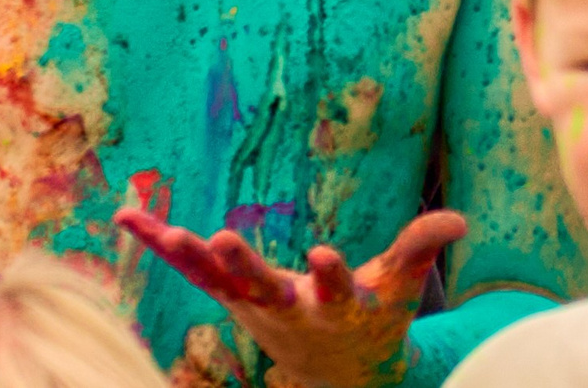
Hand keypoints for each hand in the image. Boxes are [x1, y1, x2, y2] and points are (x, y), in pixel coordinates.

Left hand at [118, 206, 465, 387]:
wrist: (336, 372)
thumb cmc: (371, 318)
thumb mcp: (400, 287)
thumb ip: (420, 248)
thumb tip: (459, 218)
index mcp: (335, 307)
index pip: (335, 290)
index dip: (331, 275)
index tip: (323, 255)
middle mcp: (288, 309)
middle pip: (263, 288)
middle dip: (245, 266)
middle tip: (224, 239)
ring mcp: (252, 305)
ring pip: (217, 280)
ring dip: (191, 255)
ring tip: (164, 228)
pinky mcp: (228, 294)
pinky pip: (188, 268)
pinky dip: (158, 243)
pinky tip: (127, 215)